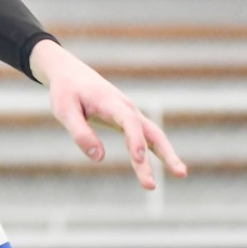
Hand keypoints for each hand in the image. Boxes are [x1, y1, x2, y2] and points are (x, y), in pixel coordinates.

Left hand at [28, 39, 186, 189]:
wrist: (69, 73)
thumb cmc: (66, 92)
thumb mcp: (64, 110)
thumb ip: (80, 133)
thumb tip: (99, 158)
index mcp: (110, 103)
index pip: (129, 122)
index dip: (136, 140)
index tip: (138, 159)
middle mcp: (126, 108)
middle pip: (152, 131)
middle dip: (166, 152)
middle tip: (180, 173)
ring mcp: (130, 114)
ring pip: (153, 135)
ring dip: (166, 154)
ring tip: (181, 174)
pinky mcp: (127, 120)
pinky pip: (146, 136)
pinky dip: (155, 151)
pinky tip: (160, 166)